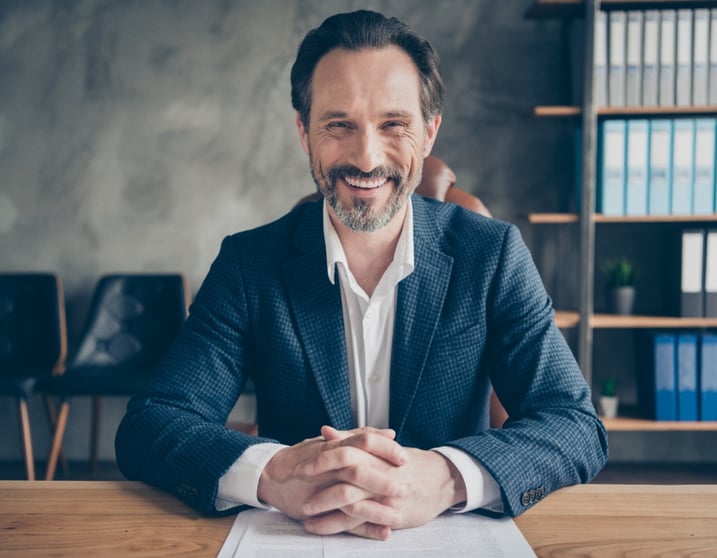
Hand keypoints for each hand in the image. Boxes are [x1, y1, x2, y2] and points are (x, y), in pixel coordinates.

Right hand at [257, 426, 405, 526]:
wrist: (272, 476)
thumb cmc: (305, 456)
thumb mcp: (331, 442)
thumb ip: (360, 437)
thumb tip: (390, 434)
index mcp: (333, 447)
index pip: (363, 442)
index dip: (385, 449)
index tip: (404, 457)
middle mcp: (328, 467)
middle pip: (358, 470)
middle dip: (383, 479)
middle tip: (405, 485)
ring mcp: (321, 490)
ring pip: (351, 497)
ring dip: (376, 506)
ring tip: (398, 513)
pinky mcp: (318, 511)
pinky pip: (343, 522)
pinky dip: (366, 528)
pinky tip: (385, 532)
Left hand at [303, 428, 466, 537]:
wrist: (443, 481)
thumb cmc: (409, 463)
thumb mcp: (384, 448)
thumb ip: (354, 440)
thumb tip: (326, 431)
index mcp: (380, 454)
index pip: (349, 451)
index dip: (324, 457)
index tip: (304, 462)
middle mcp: (383, 474)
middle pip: (347, 474)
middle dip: (320, 481)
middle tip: (299, 485)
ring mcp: (386, 497)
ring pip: (350, 501)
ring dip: (323, 506)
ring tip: (303, 510)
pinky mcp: (389, 517)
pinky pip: (357, 523)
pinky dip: (333, 525)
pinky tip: (317, 526)